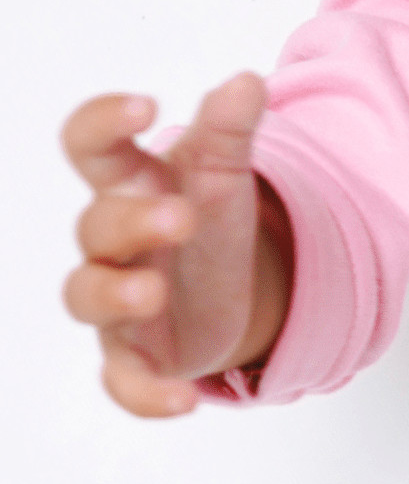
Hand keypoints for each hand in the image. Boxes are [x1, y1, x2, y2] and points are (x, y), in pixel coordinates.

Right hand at [60, 75, 292, 416]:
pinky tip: (184, 402)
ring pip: (86, 297)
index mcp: (130, 188)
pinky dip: (146, 394)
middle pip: (95, 227)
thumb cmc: (209, 222)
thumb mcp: (226, 174)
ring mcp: (118, 303)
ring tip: (153, 291)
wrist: (234, 290)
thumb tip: (247, 81)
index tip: (145, 104)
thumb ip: (231, 132)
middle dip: (131, 220)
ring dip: (115, 294)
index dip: (103, 123)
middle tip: (180, 215)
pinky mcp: (137, 357)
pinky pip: (124, 381)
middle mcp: (113, 246)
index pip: (91, 147)